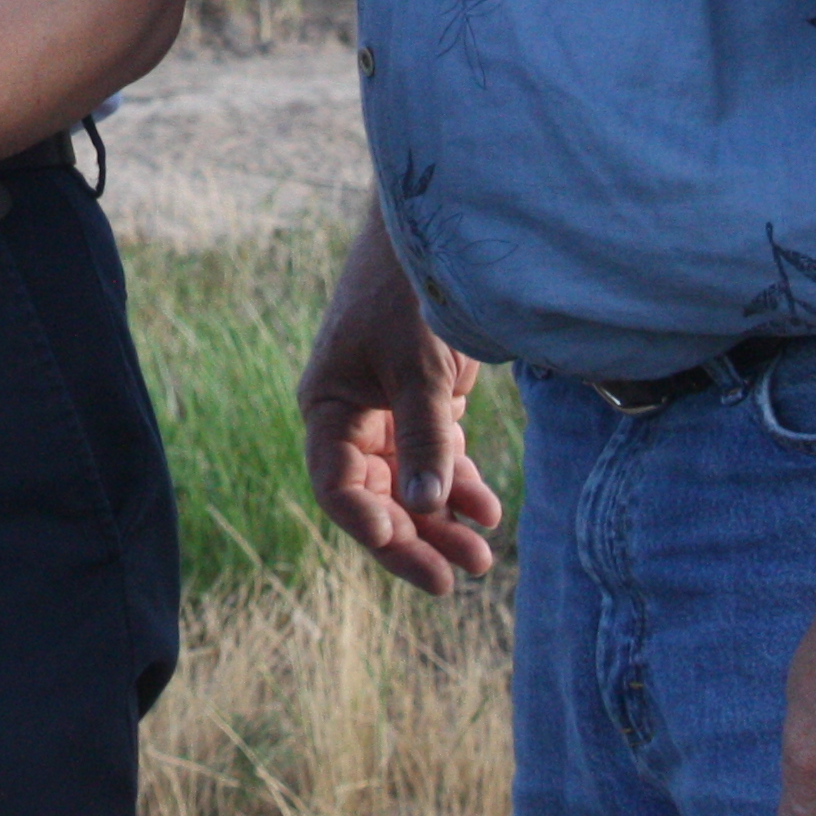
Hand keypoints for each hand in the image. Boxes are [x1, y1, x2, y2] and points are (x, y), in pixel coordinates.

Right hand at [297, 219, 502, 592]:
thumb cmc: (407, 294)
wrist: (432, 236)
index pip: (338, 487)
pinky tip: (487, 511)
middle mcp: (351, 417)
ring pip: (410, 485)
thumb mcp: (417, 369)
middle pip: (377, 497)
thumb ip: (425, 439)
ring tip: (483, 558)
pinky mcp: (420, 403)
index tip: (408, 548)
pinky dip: (459, 485)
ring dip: (441, 520)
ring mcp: (387, 412)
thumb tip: (427, 509)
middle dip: (415, 538)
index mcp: (329, 407)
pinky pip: (436, 459)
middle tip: (455, 579)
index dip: (370, 524)